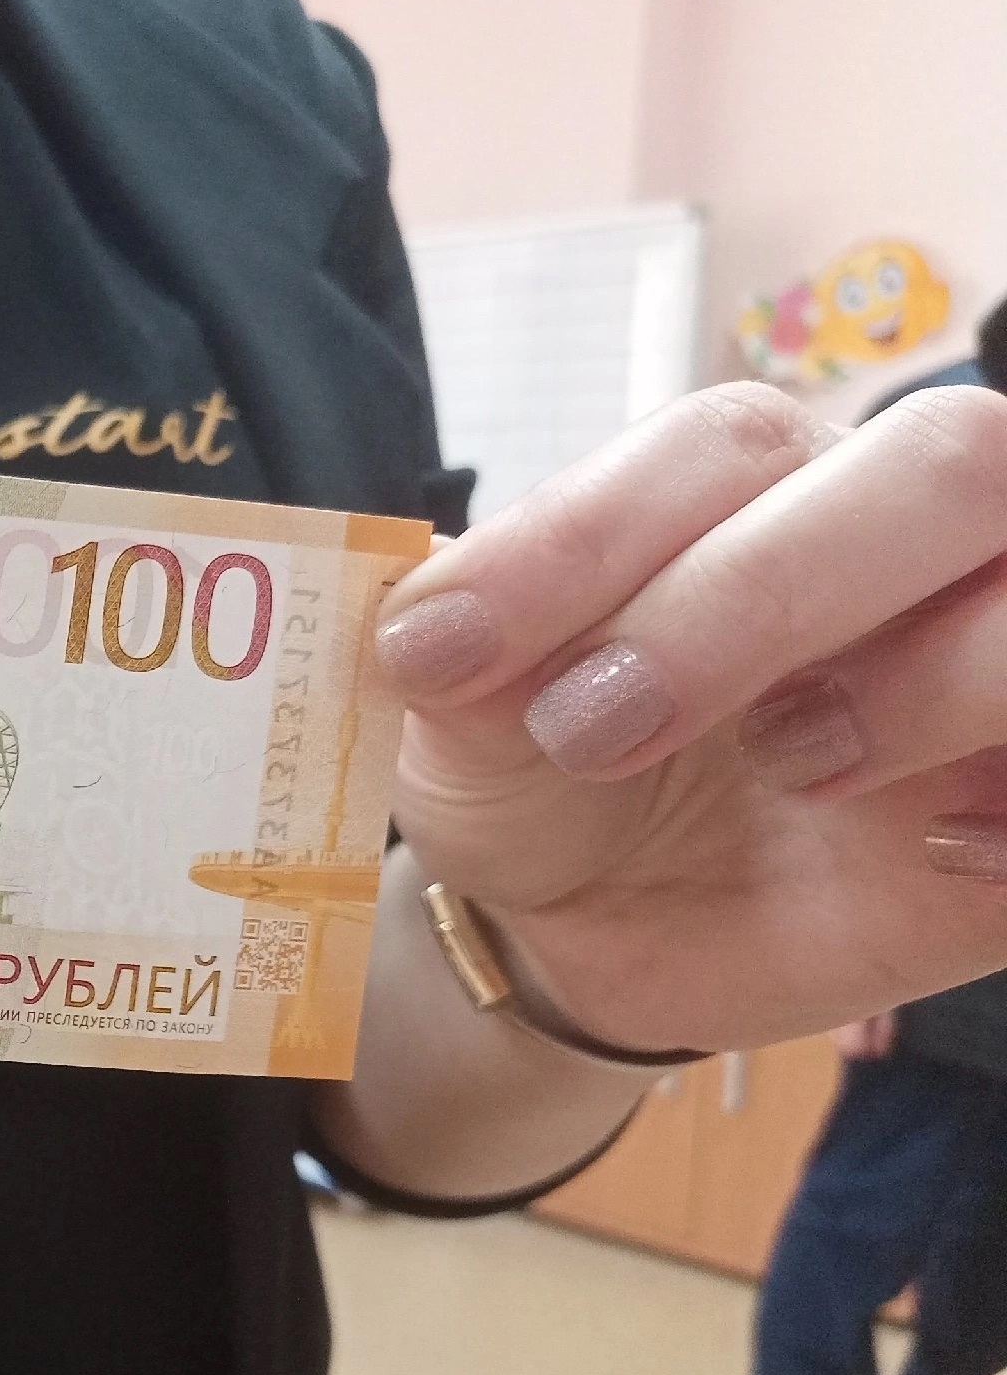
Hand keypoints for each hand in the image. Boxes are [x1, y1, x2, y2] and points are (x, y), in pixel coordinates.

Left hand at [376, 381, 1006, 1054]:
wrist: (593, 930)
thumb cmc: (541, 781)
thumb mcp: (464, 728)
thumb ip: (457, 661)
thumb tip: (425, 625)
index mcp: (754, 486)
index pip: (722, 444)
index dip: (581, 537)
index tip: (438, 651)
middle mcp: (899, 543)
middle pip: (937, 462)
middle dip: (756, 592)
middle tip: (592, 727)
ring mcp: (986, 658)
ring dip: (920, 677)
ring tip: (788, 766)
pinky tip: (931, 853)